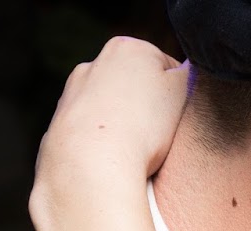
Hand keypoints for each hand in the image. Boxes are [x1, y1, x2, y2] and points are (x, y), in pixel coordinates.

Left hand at [30, 37, 187, 224]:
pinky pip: (94, 128)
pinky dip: (105, 139)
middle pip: (137, 86)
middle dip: (150, 107)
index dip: (181, 96)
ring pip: (114, 106)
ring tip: (138, 150)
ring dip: (127, 123)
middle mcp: (96, 62)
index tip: (181, 119)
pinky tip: (114, 155)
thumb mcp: (184, 91)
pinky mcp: (61, 120)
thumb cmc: (143, 126)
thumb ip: (189, 74)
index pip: (168, 68)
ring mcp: (74, 90)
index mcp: (129, 48)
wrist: (91, 162)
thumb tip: (184, 72)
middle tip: (162, 135)